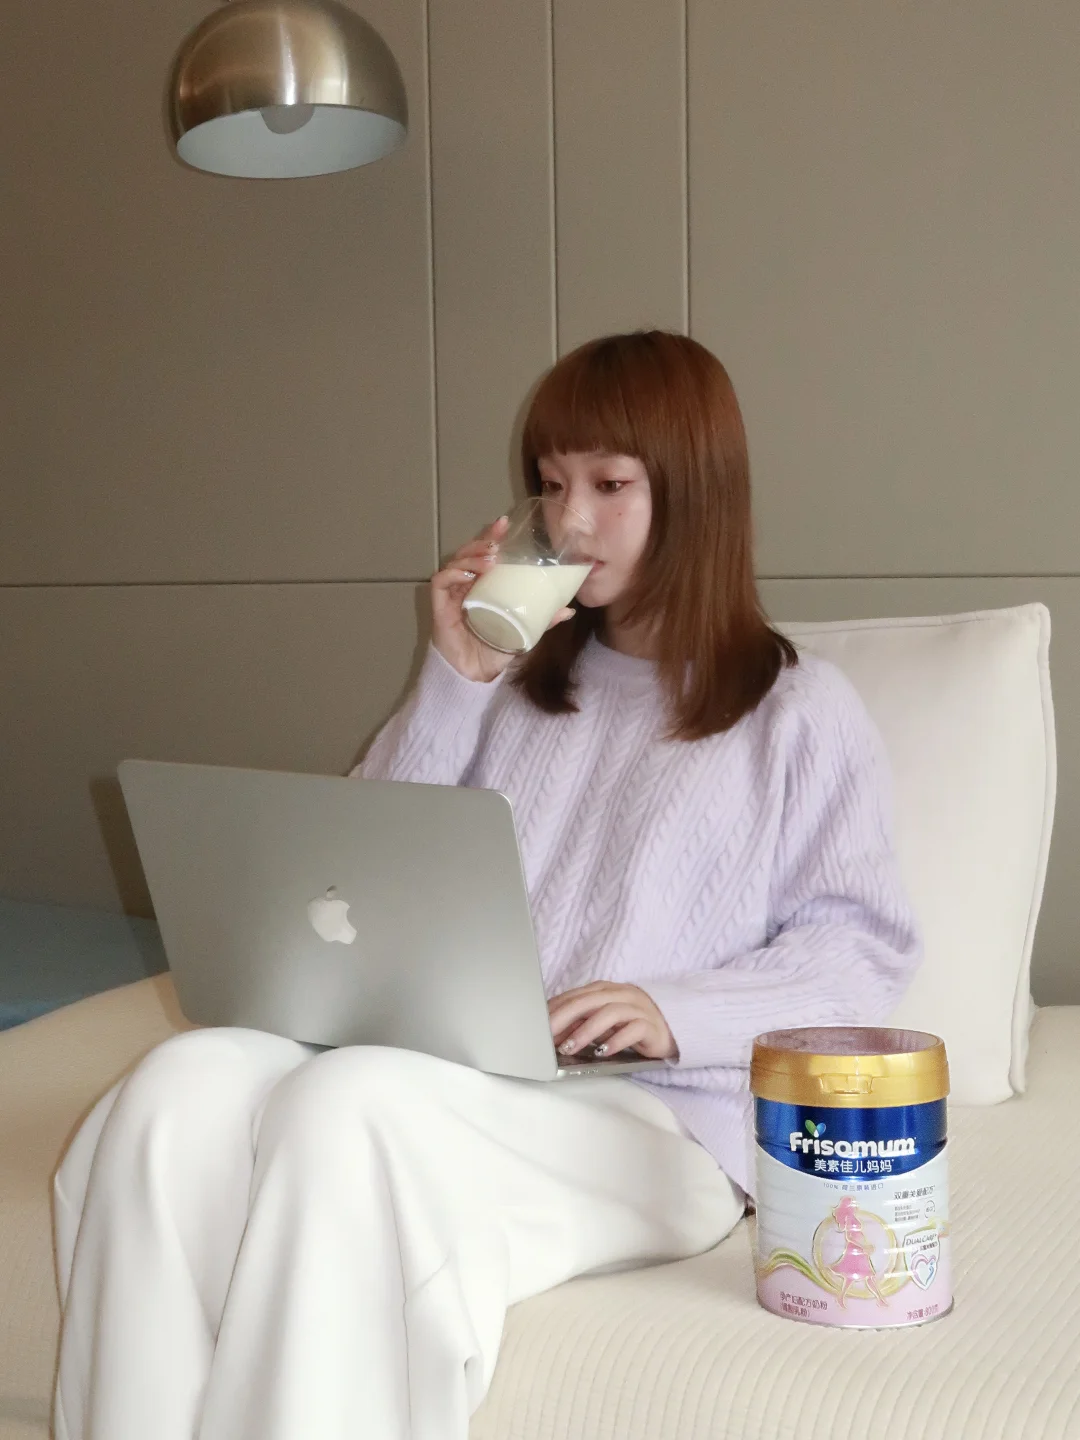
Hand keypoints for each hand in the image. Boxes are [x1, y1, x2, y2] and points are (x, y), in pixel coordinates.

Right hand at [431, 516, 574, 682]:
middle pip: (470, 552)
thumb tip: (569, 610)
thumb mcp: (524, 631)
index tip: (505, 524)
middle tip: (498, 538)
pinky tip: (468, 574)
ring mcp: (452, 593)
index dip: (492, 536)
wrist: (474, 673)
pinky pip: (441, 581)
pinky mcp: (439, 604)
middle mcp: (466, 584)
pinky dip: (453, 573)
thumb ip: (543, 619)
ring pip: (456, 562)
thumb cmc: (495, 648)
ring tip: (490, 559)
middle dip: (483, 541)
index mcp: (484, 584)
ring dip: (472, 556)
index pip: (486, 553)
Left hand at [547, 982, 678, 1061]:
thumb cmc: (629, 1024)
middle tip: (547, 1036)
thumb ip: (579, 1023)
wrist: (670, 1027)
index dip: (554, 1010)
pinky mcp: (650, 1025)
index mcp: (604, 989)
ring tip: (570, 1047)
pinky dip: (616, 1040)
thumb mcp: (601, 1022)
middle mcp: (620, 994)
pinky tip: (602, 1051)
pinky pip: (632, 1030)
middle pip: (587, 1002)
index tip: (537, 1025)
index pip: (574, 996)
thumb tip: (552, 1035)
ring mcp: (637, 1008)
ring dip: (586, 1031)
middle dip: (564, 1018)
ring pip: (608, 1014)